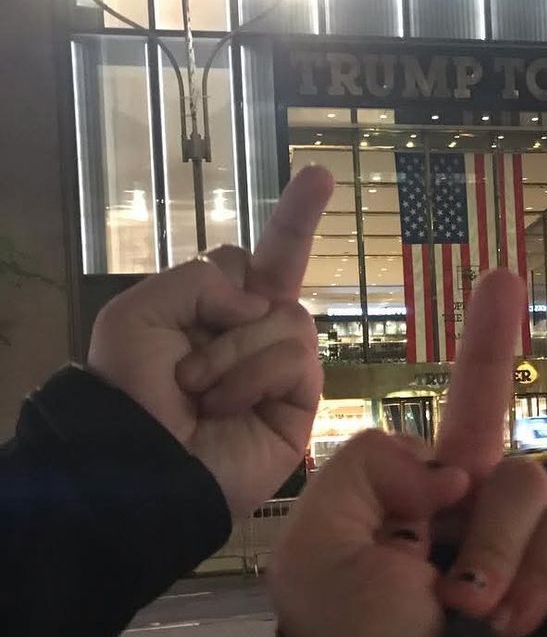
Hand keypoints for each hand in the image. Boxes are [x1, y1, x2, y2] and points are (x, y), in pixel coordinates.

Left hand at [87, 166, 333, 518]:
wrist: (144, 461)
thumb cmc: (133, 388)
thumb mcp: (142, 311)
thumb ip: (201, 279)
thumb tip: (261, 304)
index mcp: (216, 307)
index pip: (258, 257)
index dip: (294, 217)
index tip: (322, 175)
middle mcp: (255, 331)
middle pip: (283, 277)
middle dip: (247, 291)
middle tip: (191, 361)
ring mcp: (283, 367)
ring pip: (289, 319)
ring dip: (233, 351)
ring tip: (198, 390)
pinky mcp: (302, 402)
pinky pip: (296, 358)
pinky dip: (253, 375)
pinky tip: (225, 405)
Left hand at [269, 269, 546, 636]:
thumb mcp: (316, 561)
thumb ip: (358, 473)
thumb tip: (447, 464)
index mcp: (408, 505)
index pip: (440, 416)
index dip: (475, 348)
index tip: (502, 276)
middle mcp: (471, 513)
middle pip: (490, 423)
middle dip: (490, 362)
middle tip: (457, 443)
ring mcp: (530, 543)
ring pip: (527, 482)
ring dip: (492, 553)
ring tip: (473, 614)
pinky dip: (536, 579)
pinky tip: (515, 628)